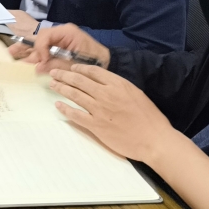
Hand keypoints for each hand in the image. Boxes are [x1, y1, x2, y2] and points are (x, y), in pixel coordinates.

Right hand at [6, 9, 39, 37]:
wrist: (37, 33)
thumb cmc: (23, 29)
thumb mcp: (12, 27)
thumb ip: (6, 22)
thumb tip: (3, 19)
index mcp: (16, 12)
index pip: (6, 11)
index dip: (2, 15)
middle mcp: (21, 12)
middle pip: (11, 14)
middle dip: (7, 19)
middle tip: (3, 24)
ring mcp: (26, 16)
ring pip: (16, 18)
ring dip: (13, 21)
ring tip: (10, 26)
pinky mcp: (29, 21)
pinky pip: (20, 21)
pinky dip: (18, 23)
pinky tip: (17, 28)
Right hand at [9, 22, 109, 71]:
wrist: (108, 62)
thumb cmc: (95, 60)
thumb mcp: (76, 62)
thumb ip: (57, 64)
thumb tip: (38, 68)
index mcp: (66, 32)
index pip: (45, 36)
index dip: (40, 49)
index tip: (41, 62)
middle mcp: (60, 34)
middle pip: (39, 39)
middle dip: (25, 47)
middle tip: (11, 53)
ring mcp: (59, 41)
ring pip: (39, 45)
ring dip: (27, 52)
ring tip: (11, 54)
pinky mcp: (59, 49)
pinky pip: (44, 51)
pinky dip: (36, 56)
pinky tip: (24, 59)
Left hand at [49, 64, 174, 163]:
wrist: (155, 140)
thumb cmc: (149, 117)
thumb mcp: (135, 93)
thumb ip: (118, 86)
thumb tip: (103, 81)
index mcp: (118, 84)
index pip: (93, 71)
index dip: (79, 68)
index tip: (72, 67)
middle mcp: (106, 94)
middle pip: (79, 80)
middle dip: (64, 74)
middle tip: (54, 72)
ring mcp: (99, 110)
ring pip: (74, 95)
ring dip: (61, 88)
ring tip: (53, 84)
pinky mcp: (96, 126)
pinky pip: (75, 115)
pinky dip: (65, 109)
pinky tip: (58, 105)